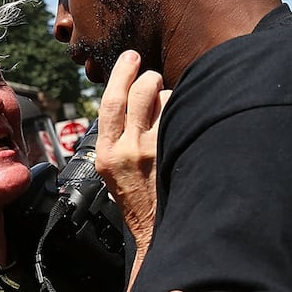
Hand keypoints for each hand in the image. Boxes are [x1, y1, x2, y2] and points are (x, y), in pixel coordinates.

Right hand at [94, 50, 167, 250]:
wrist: (156, 233)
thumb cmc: (138, 202)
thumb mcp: (112, 173)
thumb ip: (117, 139)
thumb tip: (131, 101)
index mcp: (105, 154)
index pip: (110, 102)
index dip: (121, 74)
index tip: (130, 58)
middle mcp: (127, 149)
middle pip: (138, 91)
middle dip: (149, 77)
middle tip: (154, 79)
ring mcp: (153, 150)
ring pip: (163, 100)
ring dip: (169, 97)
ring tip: (170, 111)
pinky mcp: (174, 152)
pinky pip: (181, 114)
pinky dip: (184, 111)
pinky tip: (186, 123)